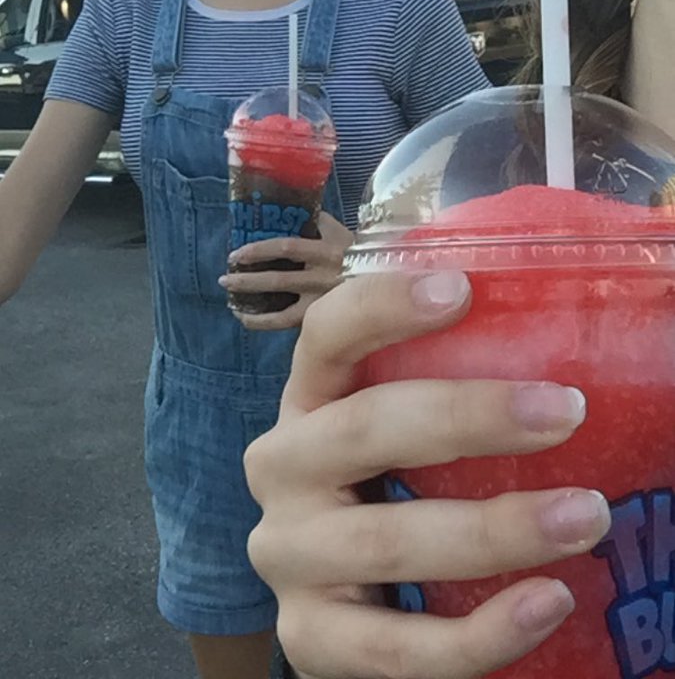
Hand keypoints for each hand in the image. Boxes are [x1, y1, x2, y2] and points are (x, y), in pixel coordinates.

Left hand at [220, 212, 353, 330]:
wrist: (390, 283)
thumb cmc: (362, 254)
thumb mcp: (342, 233)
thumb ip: (319, 221)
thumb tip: (295, 207)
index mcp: (327, 250)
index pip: (287, 248)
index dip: (259, 250)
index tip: (238, 253)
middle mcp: (322, 277)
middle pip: (278, 280)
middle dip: (247, 280)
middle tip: (224, 278)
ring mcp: (322, 302)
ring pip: (281, 309)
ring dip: (252, 304)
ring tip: (231, 302)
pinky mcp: (322, 318)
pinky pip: (287, 324)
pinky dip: (263, 323)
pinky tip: (245, 319)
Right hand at [245, 268, 609, 678]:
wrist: (340, 607)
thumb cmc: (388, 487)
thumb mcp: (400, 430)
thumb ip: (446, 384)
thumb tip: (561, 325)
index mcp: (307, 398)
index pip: (328, 333)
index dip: (383, 305)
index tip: (462, 290)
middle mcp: (281, 467)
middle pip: (364, 429)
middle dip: (467, 416)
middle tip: (565, 411)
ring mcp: (287, 556)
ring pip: (387, 540)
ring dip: (496, 530)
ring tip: (586, 516)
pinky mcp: (308, 640)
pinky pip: (397, 648)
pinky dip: (481, 631)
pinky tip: (548, 601)